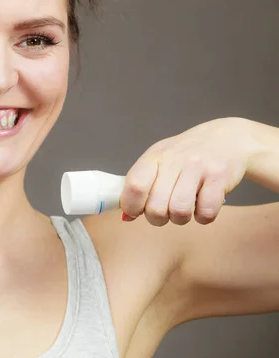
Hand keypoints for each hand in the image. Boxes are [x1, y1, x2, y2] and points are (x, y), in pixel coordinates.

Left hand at [120, 117, 254, 225]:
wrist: (230, 138)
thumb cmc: (188, 155)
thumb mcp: (160, 161)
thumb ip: (142, 186)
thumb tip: (126, 216)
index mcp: (155, 156)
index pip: (134, 185)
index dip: (131, 206)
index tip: (136, 211)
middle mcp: (174, 160)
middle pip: (155, 207)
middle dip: (158, 218)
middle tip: (165, 211)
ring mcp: (198, 167)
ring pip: (180, 212)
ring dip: (180, 218)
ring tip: (185, 208)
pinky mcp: (220, 177)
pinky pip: (206, 212)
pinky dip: (203, 216)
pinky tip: (204, 205)